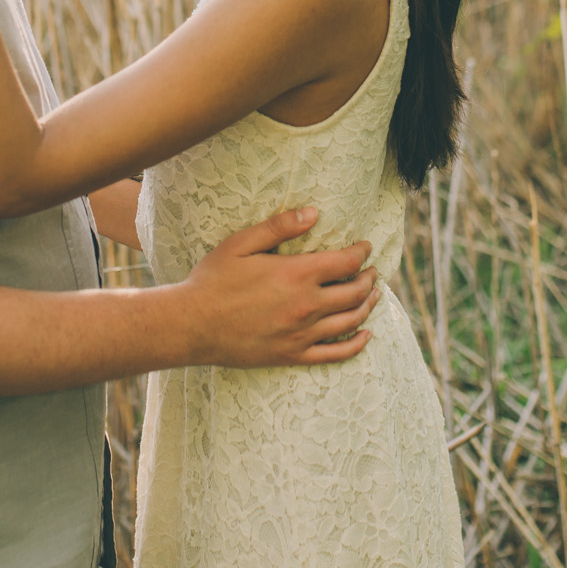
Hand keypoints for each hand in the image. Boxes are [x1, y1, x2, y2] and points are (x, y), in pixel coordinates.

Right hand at [175, 207, 378, 367]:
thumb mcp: (242, 243)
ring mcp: (303, 333)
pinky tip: (366, 336)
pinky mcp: (294, 355)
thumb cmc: (213, 280)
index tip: (366, 246)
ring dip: (368, 306)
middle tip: (373, 271)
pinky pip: (336, 354)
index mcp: (297, 274)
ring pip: (351, 321)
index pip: (346, 262)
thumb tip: (313, 213)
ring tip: (374, 296)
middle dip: (369, 278)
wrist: (192, 324)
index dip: (361, 252)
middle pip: (354, 291)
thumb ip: (279, 227)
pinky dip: (356, 344)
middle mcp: (307, 305)